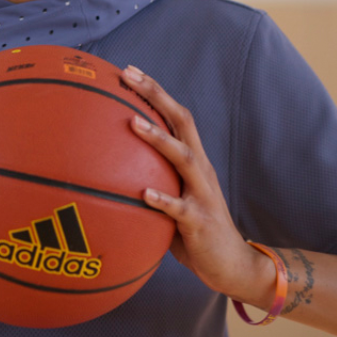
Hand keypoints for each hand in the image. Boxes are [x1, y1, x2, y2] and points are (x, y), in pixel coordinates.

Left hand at [122, 65, 273, 306]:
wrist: (231, 264)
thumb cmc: (192, 230)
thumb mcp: (172, 198)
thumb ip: (149, 179)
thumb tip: (106, 169)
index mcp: (193, 160)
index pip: (176, 116)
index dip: (154, 91)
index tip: (128, 71)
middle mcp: (200, 169)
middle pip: (182, 121)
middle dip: (156, 96)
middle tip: (129, 77)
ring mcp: (202, 193)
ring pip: (183, 157)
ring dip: (158, 139)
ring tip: (133, 122)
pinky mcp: (200, 221)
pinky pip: (179, 208)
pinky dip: (162, 199)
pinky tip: (143, 193)